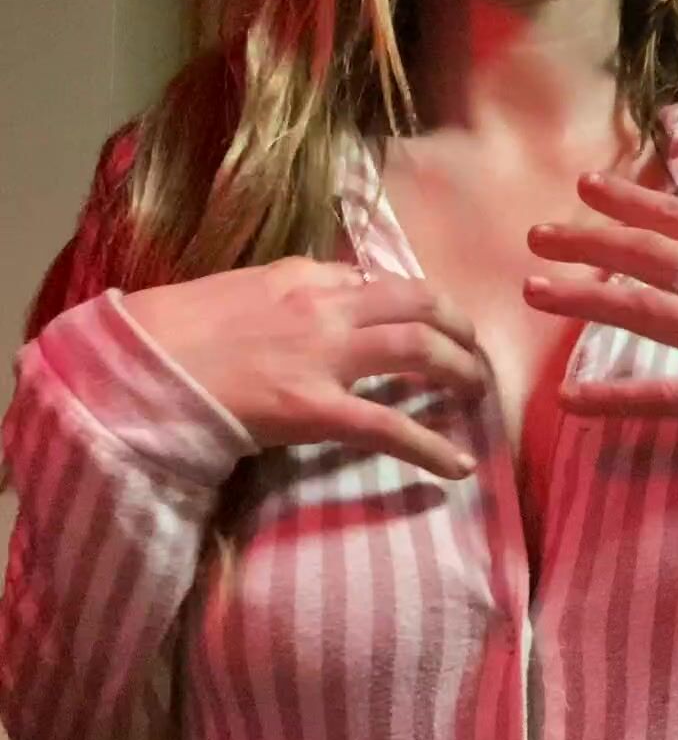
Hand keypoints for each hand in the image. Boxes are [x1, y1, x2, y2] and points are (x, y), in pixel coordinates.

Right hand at [122, 257, 486, 476]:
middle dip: (457, 325)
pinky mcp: (317, 409)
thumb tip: (302, 308)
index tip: (424, 318)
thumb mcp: (229, 294)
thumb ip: (275, 297)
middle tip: (472, 349)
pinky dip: (432, 446)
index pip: (373, 279)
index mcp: (298, 274)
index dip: (409, 300)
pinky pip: (391, 426)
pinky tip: (458, 466)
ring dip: (460, 370)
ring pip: (421, 350)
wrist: (138, 365)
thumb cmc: (168, 335)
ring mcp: (325, 356)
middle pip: (417, 302)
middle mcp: (323, 305)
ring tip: (477, 393)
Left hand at [522, 171, 677, 510]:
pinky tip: (571, 401)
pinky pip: (661, 396)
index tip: (585, 186)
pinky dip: (612, 397)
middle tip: (536, 234)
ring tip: (535, 290)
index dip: (629, 200)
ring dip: (583, 297)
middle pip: (650, 256)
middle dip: (588, 239)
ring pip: (644, 310)